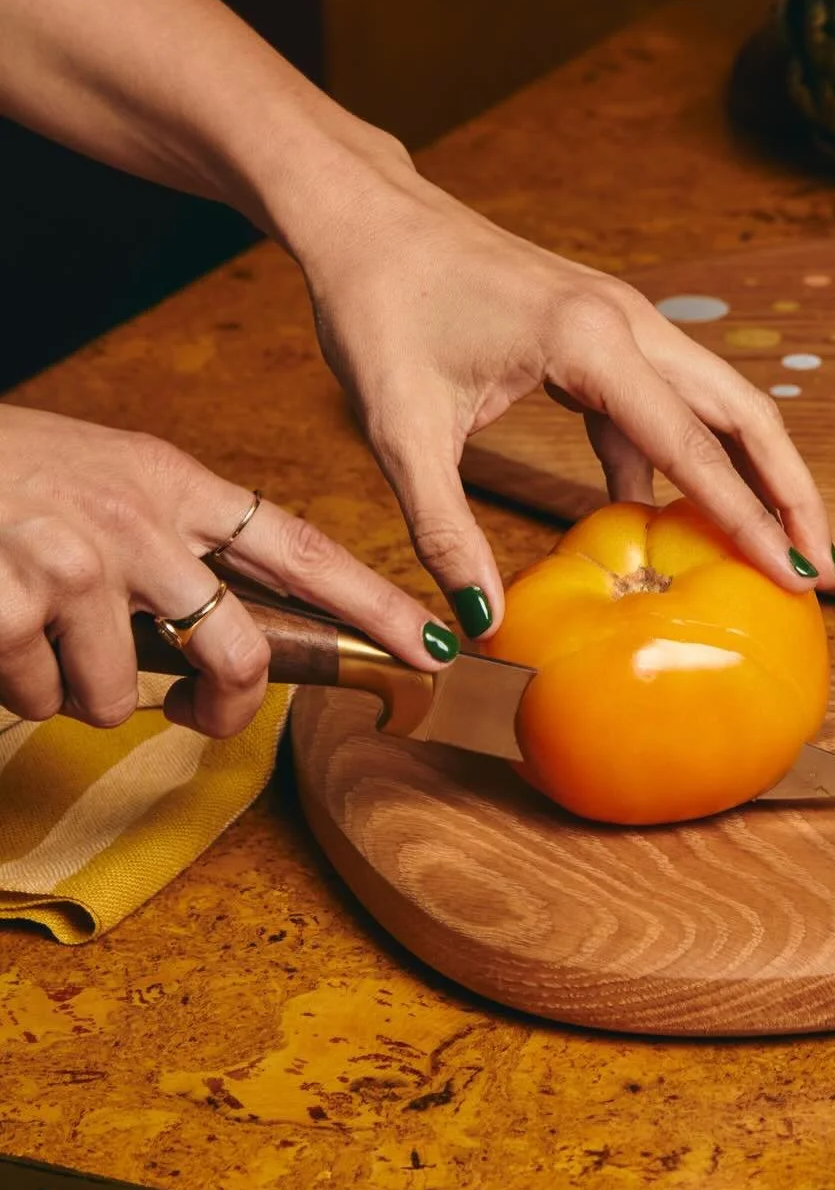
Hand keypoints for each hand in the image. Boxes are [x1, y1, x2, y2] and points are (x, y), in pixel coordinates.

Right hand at [0, 406, 460, 734]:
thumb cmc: (2, 475)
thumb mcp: (101, 483)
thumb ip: (167, 547)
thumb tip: (210, 650)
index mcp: (170, 484)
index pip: (301, 549)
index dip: (375, 604)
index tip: (437, 644)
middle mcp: (135, 521)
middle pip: (233, 650)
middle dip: (223, 705)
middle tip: (199, 714)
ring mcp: (74, 564)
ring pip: (116, 694)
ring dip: (72, 688)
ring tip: (32, 627)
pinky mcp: (15, 604)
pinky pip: (37, 697)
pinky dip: (11, 682)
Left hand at [297, 164, 834, 632]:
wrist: (365, 220)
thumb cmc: (378, 308)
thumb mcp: (400, 430)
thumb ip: (445, 529)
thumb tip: (481, 619)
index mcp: (588, 341)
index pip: (693, 447)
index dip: (749, 519)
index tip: (795, 577)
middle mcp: (626, 320)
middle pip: (744, 412)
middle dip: (790, 492)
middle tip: (820, 568)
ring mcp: (620, 318)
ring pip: (717, 400)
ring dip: (751, 471)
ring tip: (773, 546)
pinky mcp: (600, 328)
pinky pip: (664, 399)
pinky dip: (682, 456)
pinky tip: (662, 514)